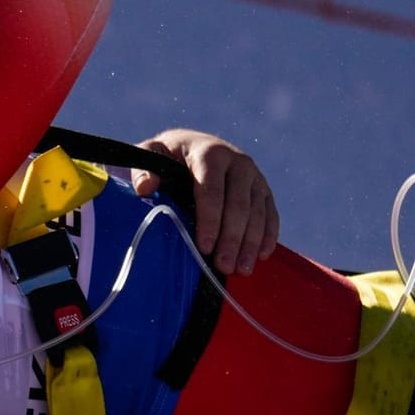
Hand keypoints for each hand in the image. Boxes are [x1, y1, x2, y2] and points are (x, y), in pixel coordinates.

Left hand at [132, 128, 279, 275]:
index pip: (211, 190)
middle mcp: (238, 163)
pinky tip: (262, 256)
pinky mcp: (263, 188)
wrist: (194, 145)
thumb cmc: (169, 156)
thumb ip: (144, 168)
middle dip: (232, 238)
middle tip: (224, 266)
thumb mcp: (152, 154)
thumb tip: (145, 187)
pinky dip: (268, 235)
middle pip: (238, 205)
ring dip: (251, 242)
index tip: (205, 247)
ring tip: (242, 269)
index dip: (209, 220)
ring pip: (258, 212)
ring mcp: (254, 175)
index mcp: (210, 154)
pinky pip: (270, 213)